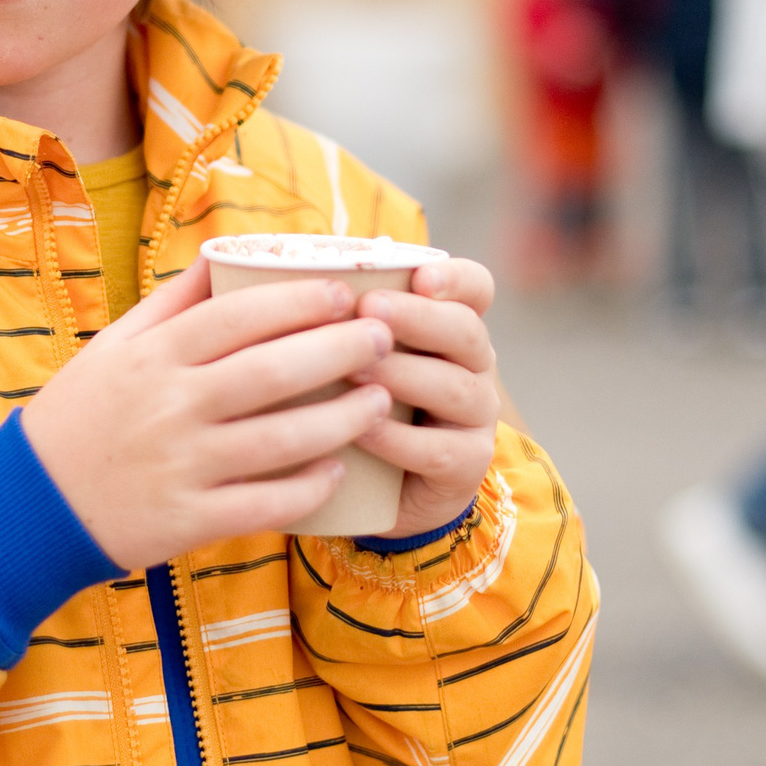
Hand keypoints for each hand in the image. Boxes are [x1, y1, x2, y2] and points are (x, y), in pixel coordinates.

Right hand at [21, 258, 395, 570]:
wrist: (29, 506)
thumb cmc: (81, 414)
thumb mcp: (113, 346)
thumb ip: (173, 302)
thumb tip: (226, 251)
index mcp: (151, 357)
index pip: (238, 316)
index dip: (299, 301)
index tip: (345, 291)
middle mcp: (169, 407)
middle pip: (272, 372)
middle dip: (340, 350)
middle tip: (385, 337)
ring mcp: (181, 467)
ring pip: (281, 439)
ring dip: (342, 419)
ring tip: (381, 400)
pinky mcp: (189, 521)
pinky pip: (265, 504)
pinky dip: (308, 488)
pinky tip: (340, 470)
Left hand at [353, 257, 503, 540]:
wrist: (375, 489)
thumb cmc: (355, 401)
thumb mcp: (355, 354)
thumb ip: (344, 319)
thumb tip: (290, 281)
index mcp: (451, 327)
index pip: (476, 289)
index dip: (455, 278)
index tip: (420, 276)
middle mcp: (474, 367)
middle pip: (466, 331)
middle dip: (417, 317)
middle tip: (369, 308)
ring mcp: (476, 418)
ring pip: (456, 388)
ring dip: (403, 374)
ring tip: (354, 369)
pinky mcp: (466, 466)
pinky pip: (438, 450)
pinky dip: (396, 438)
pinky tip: (359, 428)